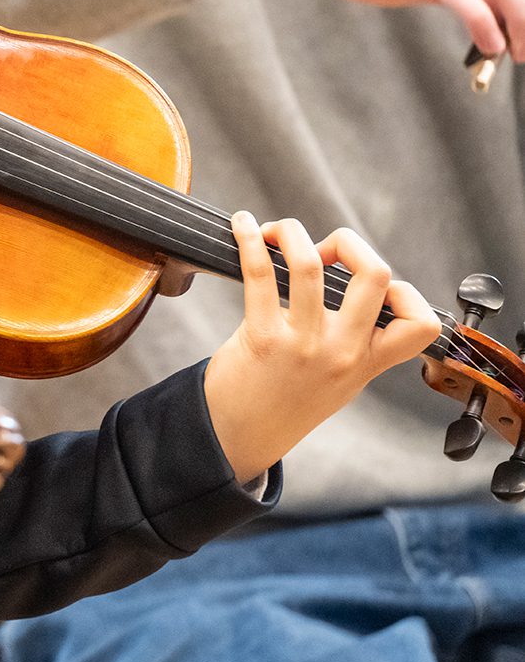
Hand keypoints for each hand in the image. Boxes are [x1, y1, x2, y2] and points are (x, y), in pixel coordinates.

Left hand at [204, 212, 439, 482]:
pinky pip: (259, 274)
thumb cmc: (288, 398)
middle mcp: (343, 351)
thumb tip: (349, 280)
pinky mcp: (262, 336)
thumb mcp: (341, 377)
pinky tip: (243, 226)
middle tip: (323, 248)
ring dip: (292, 232)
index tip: (368, 284)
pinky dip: (249, 240)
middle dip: (348, 242)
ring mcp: (303, 344)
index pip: (421, 324)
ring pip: (310, 265)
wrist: (241, 435)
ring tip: (276, 230)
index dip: (404, 291)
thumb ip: (355, 339)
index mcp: (368, 361)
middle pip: (374, 275)